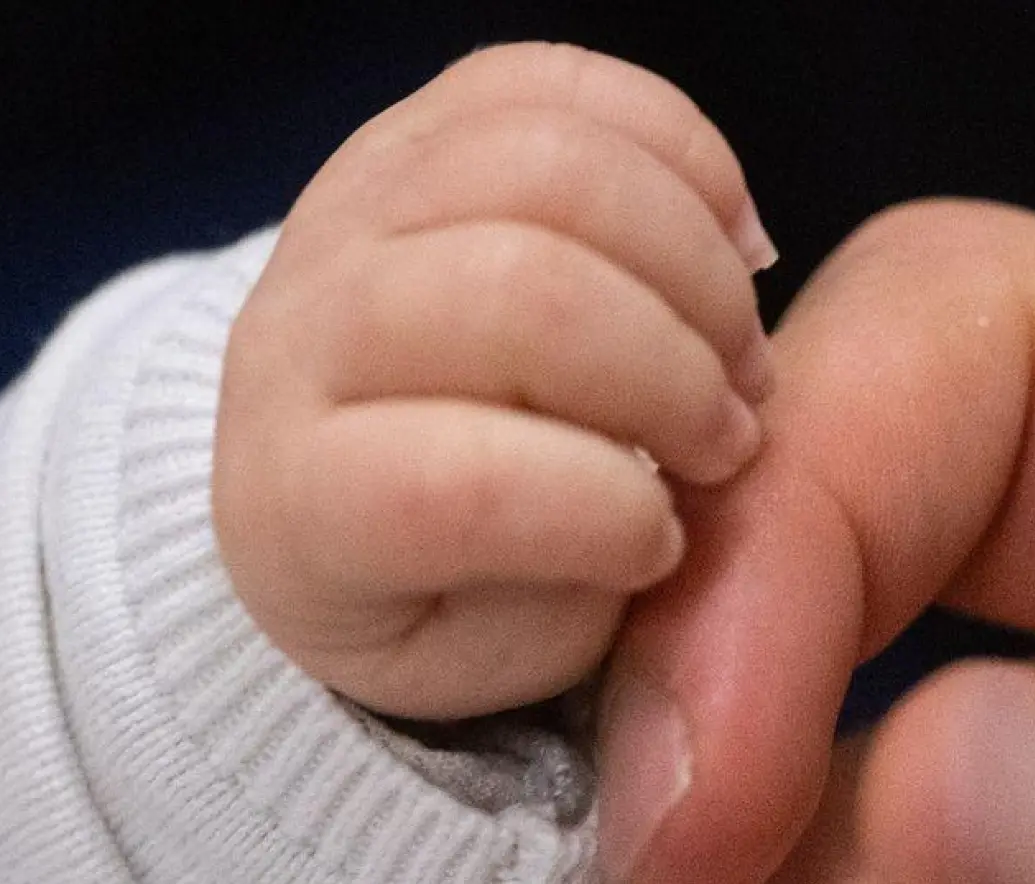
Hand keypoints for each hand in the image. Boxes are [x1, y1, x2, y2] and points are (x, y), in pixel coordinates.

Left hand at [212, 43, 777, 719]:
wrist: (337, 464)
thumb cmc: (434, 580)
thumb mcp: (497, 649)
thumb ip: (576, 592)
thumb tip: (670, 494)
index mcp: (298, 498)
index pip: (437, 488)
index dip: (592, 516)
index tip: (662, 546)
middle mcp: (302, 330)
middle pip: (515, 294)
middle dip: (671, 371)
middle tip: (729, 440)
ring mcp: (354, 206)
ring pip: (549, 164)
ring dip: (693, 262)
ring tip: (736, 347)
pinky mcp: (418, 126)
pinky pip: (559, 82)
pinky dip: (679, 149)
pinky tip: (727, 239)